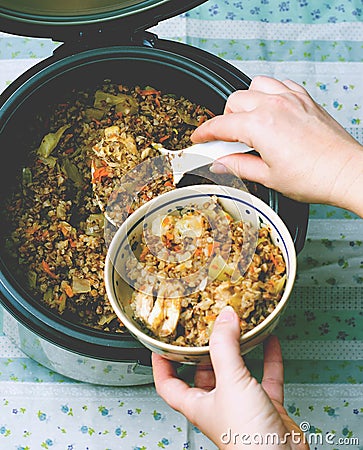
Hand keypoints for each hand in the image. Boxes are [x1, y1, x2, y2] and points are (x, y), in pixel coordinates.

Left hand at [152, 306, 307, 449]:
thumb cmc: (247, 439)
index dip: (161, 363)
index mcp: (197, 404)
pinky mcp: (266, 406)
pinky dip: (267, 358)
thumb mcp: (230, 382)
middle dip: (204, 351)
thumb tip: (223, 318)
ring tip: (236, 329)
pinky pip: (265, 376)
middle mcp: (217, 404)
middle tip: (204, 328)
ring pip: (236, 372)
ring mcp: (242, 405)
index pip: (168, 382)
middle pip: (203, 373)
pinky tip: (269, 341)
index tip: (161, 343)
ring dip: (237, 351)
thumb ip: (225, 347)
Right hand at [191, 76, 362, 215]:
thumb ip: (238, 166)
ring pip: (255, 85)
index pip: (221, 125)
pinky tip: (270, 110)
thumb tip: (220, 164)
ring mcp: (291, 98)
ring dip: (246, 101)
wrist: (345, 171)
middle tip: (227, 139)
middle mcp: (274, 105)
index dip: (205, 133)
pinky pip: (279, 84)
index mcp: (260, 126)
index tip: (199, 138)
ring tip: (248, 122)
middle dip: (225, 119)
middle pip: (234, 101)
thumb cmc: (313, 176)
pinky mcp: (304, 99)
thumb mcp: (267, 176)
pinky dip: (268, 93)